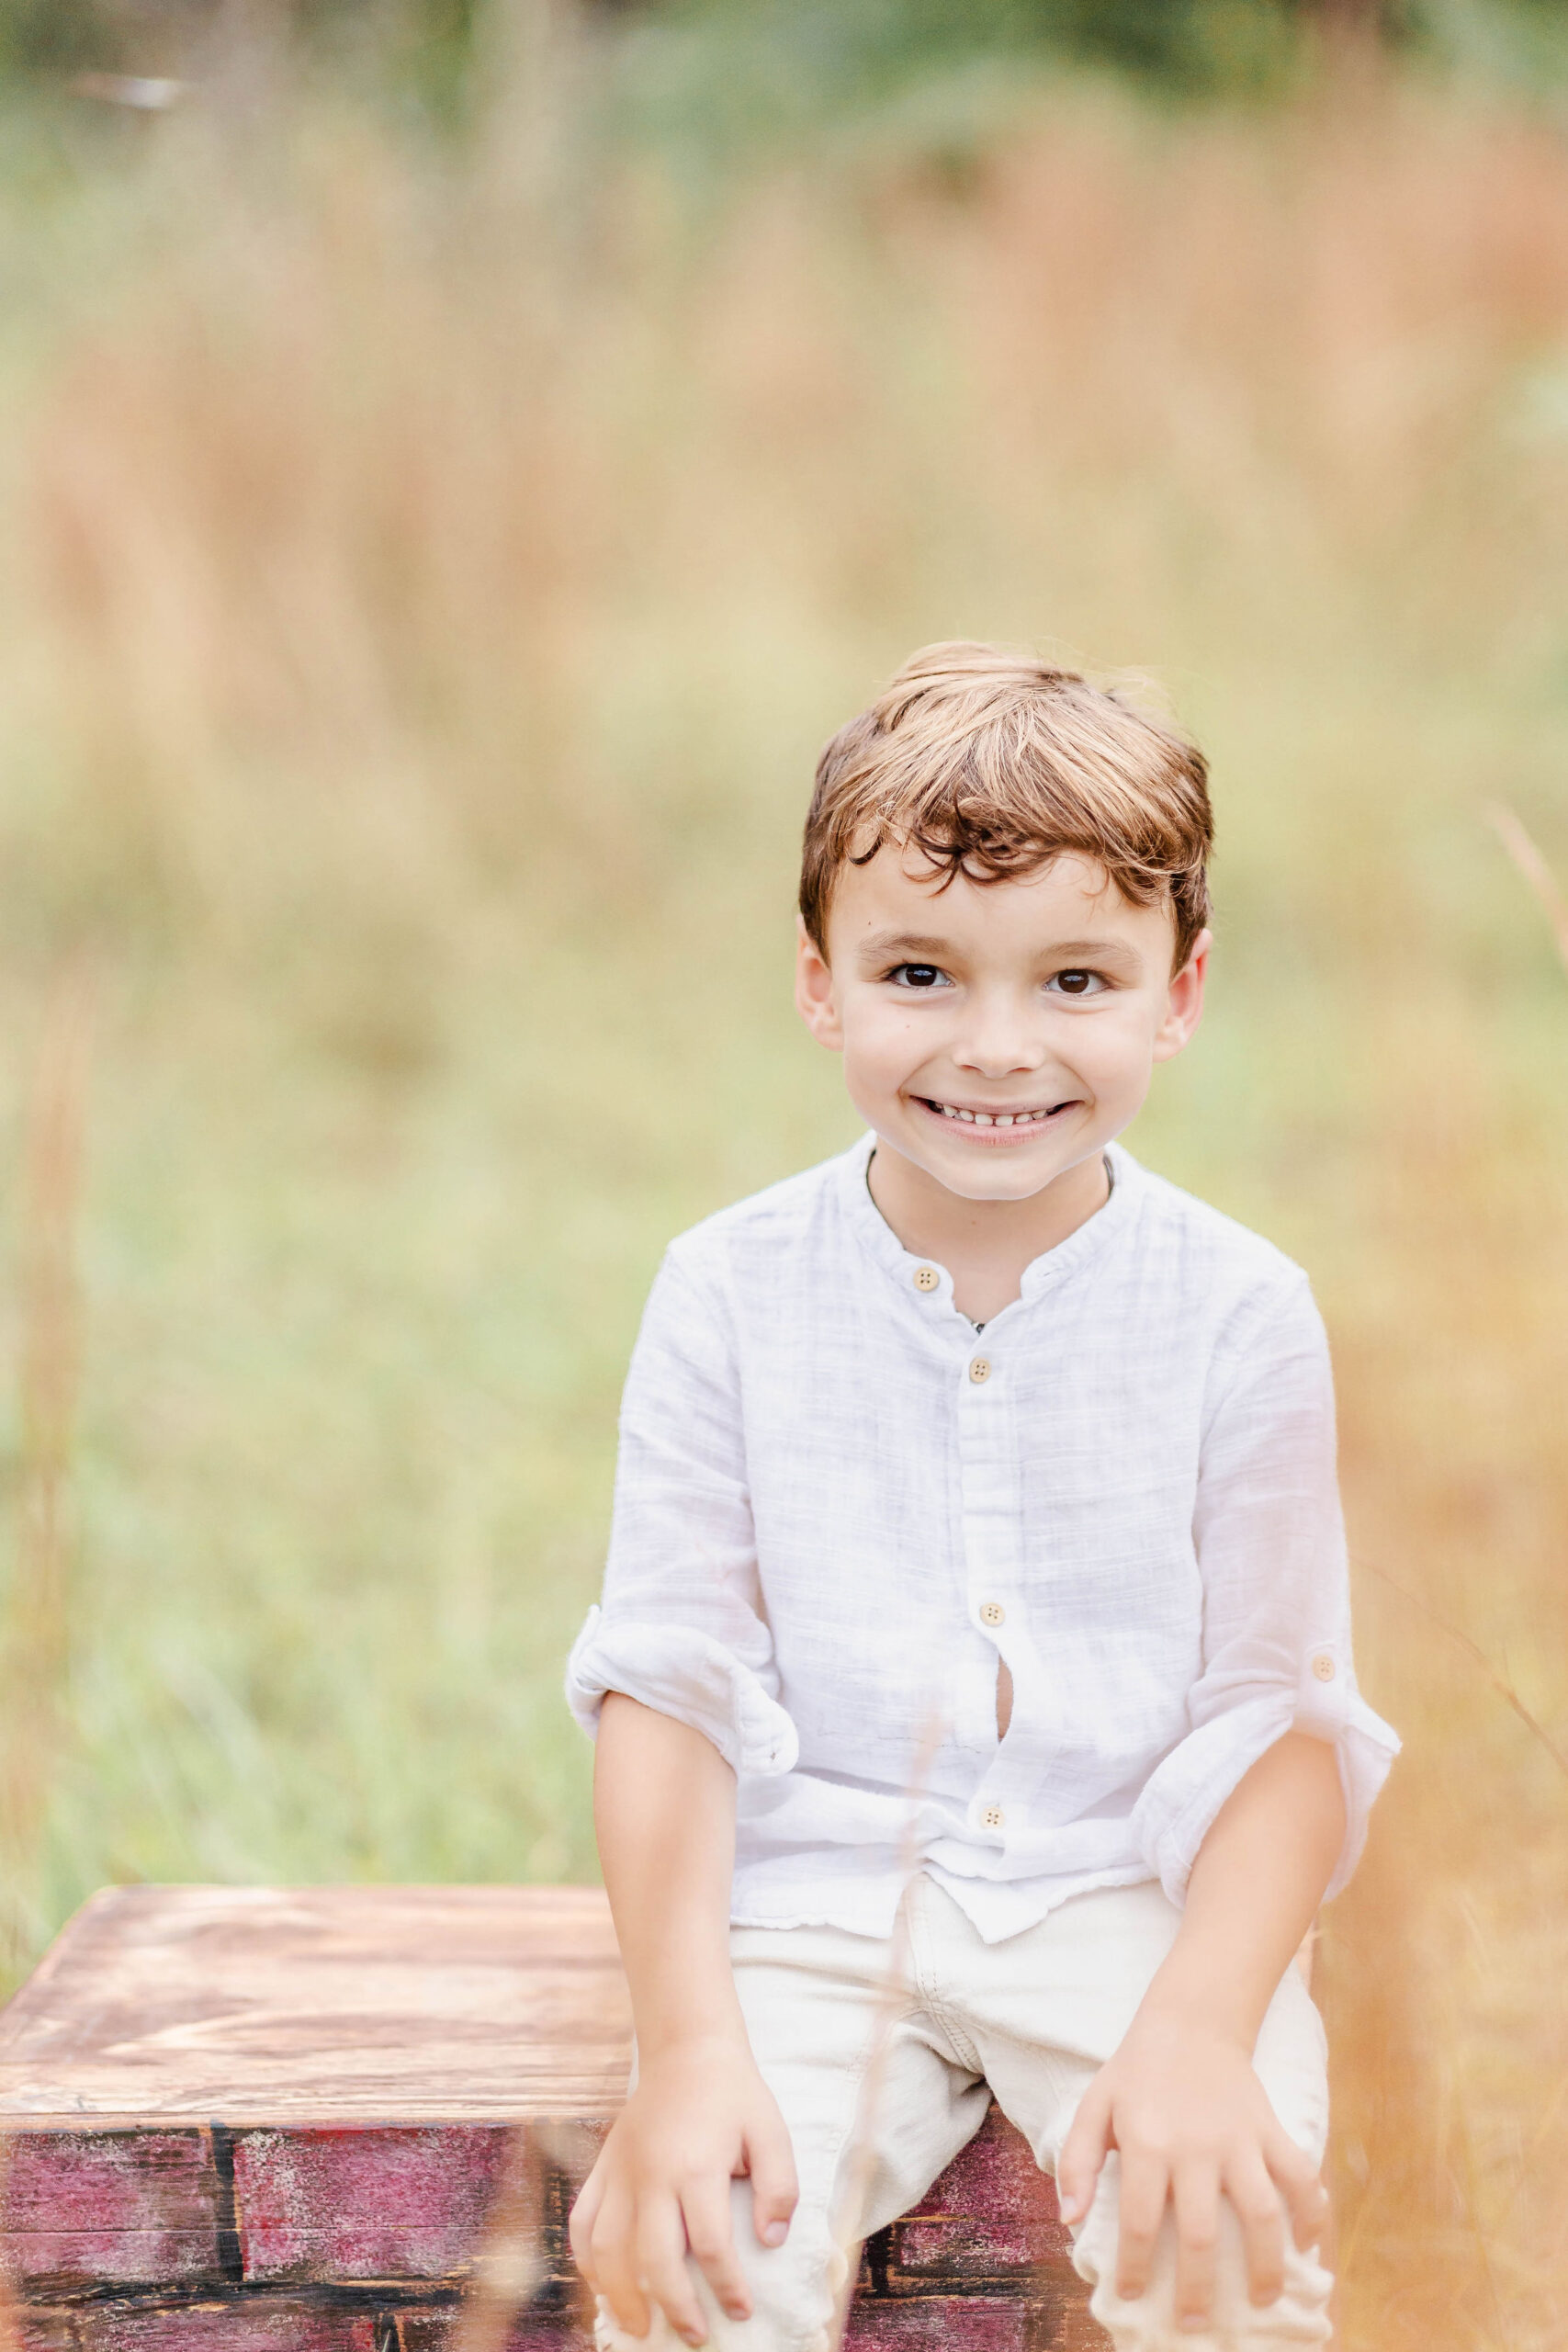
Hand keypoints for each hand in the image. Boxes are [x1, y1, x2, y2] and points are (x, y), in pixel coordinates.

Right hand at [569, 2033, 798, 2347]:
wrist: (687, 2049)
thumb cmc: (734, 2095)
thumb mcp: (771, 2132)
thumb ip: (779, 2187)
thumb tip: (771, 2240)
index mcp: (696, 2167)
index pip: (710, 2246)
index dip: (727, 2287)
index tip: (742, 2312)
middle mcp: (651, 2174)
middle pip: (653, 2257)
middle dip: (674, 2306)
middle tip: (693, 2336)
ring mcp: (620, 2172)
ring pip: (608, 2248)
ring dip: (621, 2295)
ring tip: (640, 2328)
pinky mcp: (603, 2167)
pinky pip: (583, 2222)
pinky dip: (587, 2260)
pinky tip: (603, 2286)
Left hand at [1055, 2013, 1328, 2331]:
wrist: (1192, 2019)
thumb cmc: (1137, 2070)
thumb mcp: (1094, 2105)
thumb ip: (1076, 2161)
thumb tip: (1069, 2220)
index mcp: (1146, 2142)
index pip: (1140, 2223)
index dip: (1135, 2268)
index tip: (1133, 2296)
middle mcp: (1195, 2146)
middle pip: (1201, 2235)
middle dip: (1198, 2290)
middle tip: (1195, 2323)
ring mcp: (1239, 2139)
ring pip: (1261, 2216)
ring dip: (1265, 2267)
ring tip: (1260, 2300)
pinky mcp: (1271, 2129)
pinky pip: (1301, 2177)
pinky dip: (1311, 2215)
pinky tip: (1306, 2247)